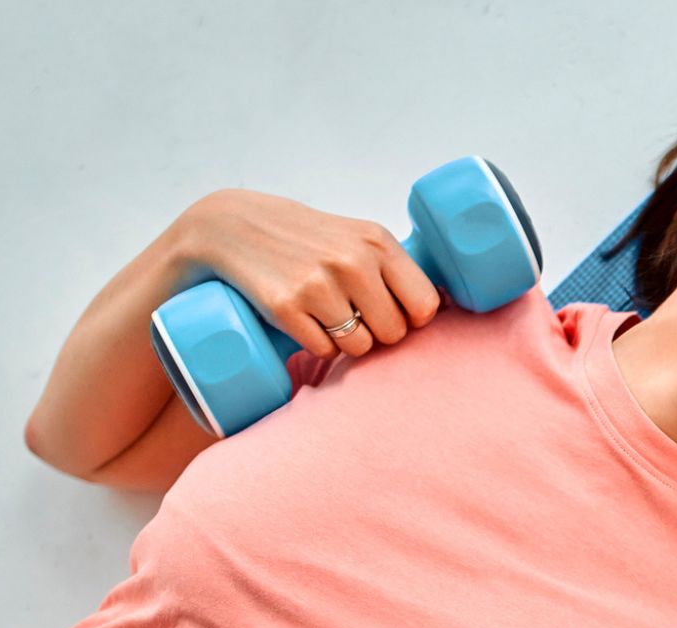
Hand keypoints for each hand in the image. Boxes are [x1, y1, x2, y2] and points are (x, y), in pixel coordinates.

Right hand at [179, 188, 442, 360]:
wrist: (231, 227)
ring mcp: (318, 284)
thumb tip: (445, 309)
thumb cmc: (307, 239)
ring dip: (346, 342)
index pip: (425, 306)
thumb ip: (394, 266)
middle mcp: (352, 261)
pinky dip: (317, 346)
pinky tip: (303, 321)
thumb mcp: (356, 237)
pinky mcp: (286, 307)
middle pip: (394, 333)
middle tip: (351, 315)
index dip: (410, 318)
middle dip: (377, 333)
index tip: (391, 312)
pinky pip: (324, 351)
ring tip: (325, 315)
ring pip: (360, 347)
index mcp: (377, 242)